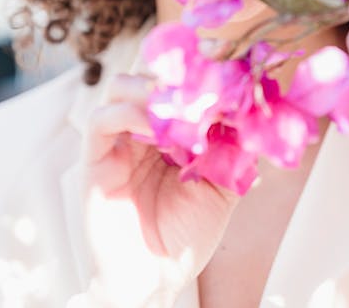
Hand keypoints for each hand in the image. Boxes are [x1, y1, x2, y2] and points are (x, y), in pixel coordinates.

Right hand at [82, 74, 238, 307]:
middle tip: (200, 85)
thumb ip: (233, 150)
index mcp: (171, 132)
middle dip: (173, 76)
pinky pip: (100, 121)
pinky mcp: (95, 161)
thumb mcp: (222, 186)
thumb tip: (253, 115)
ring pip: (120, 88)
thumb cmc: (187, 235)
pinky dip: (128, 113)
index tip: (224, 69)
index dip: (197, 73)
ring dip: (149, 88)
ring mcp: (118, 143)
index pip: (176, 85)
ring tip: (177, 105)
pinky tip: (154, 127)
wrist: (156, 280)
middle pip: (147, 76)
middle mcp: (142, 131)